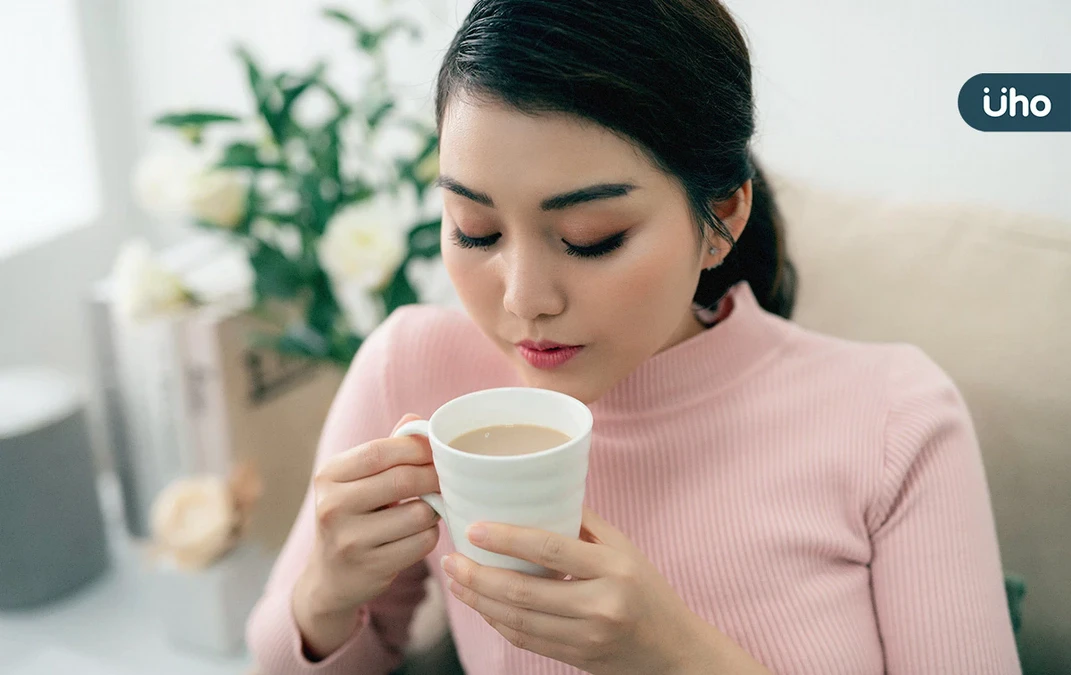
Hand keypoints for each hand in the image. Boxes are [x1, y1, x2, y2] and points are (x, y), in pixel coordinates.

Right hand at [294, 414, 441, 659]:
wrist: (330, 578)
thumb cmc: (352, 516)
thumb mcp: (356, 480)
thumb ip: (385, 451)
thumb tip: (415, 420)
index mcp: (328, 476)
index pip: (379, 452)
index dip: (415, 448)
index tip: (436, 449)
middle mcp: (332, 507)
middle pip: (402, 480)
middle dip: (433, 475)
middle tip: (446, 476)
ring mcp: (350, 541)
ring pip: (418, 514)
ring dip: (433, 509)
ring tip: (429, 507)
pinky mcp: (372, 568)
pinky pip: (422, 542)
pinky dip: (430, 534)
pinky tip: (420, 532)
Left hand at [440, 505, 710, 674]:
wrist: (673, 649)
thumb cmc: (647, 590)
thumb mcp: (624, 548)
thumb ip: (583, 523)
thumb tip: (536, 491)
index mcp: (613, 567)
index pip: (551, 549)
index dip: (507, 539)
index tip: (474, 530)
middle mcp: (601, 604)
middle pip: (525, 591)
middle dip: (478, 576)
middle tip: (451, 560)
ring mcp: (587, 636)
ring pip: (518, 620)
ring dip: (479, 601)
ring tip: (456, 581)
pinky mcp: (576, 658)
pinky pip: (526, 640)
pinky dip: (497, 622)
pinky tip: (481, 605)